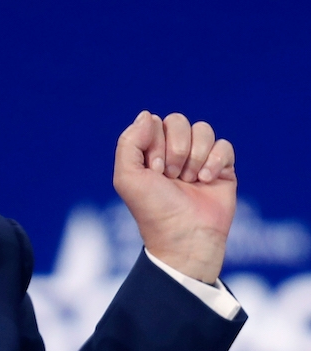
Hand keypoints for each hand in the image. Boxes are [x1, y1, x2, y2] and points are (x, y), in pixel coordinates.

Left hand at [113, 111, 235, 282]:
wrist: (185, 236)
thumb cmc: (153, 209)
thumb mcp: (127, 177)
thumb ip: (128, 142)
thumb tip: (147, 115)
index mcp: (149, 152)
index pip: (154, 123)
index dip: (154, 144)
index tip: (153, 171)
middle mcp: (173, 152)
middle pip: (178, 121)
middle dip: (175, 149)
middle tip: (170, 175)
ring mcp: (199, 159)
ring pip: (202, 129)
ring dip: (194, 156)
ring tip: (189, 180)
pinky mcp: (223, 168)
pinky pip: (224, 145)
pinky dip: (214, 162)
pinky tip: (206, 182)